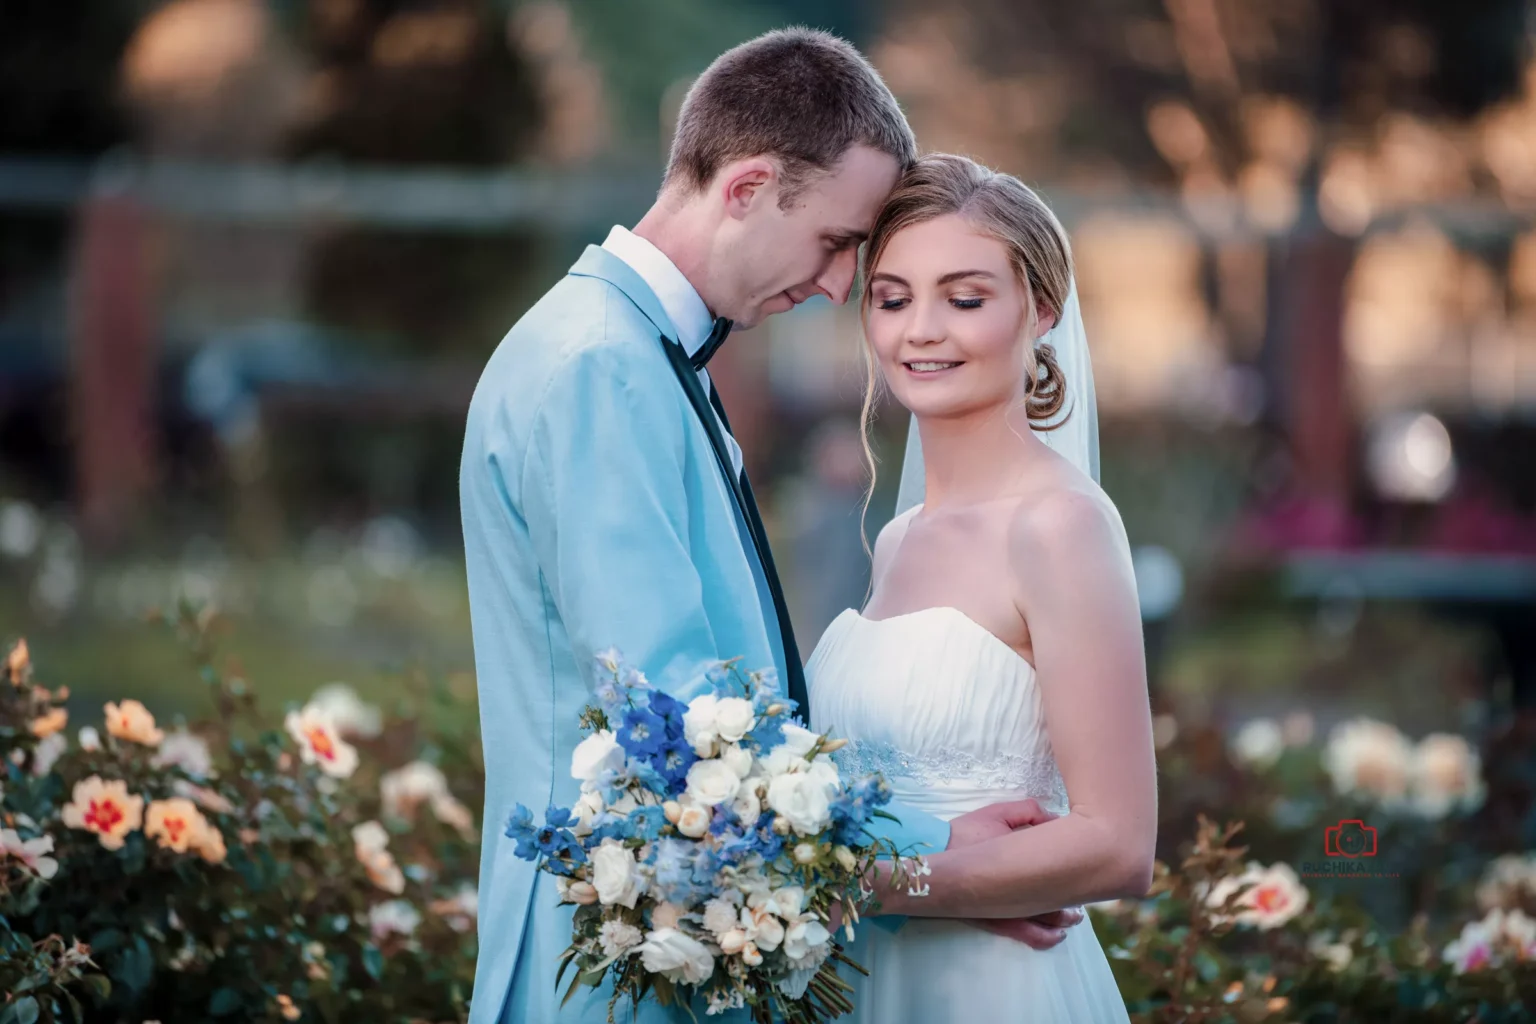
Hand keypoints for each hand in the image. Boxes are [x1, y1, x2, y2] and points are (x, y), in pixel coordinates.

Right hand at [946, 800, 1082, 947]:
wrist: (929, 864)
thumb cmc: (962, 835)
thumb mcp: (994, 813)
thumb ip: (1026, 811)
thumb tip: (1054, 818)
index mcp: (1024, 854)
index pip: (1059, 855)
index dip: (1073, 852)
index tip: (1079, 847)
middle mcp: (1020, 885)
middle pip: (1061, 891)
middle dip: (1076, 891)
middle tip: (1085, 887)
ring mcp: (1010, 907)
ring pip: (1050, 918)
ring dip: (1066, 917)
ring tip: (1075, 916)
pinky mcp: (998, 922)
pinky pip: (1029, 935)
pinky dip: (1047, 937)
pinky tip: (1057, 936)